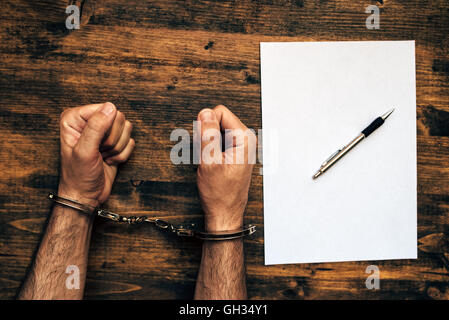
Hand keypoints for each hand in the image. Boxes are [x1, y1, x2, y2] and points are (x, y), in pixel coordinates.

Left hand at [58, 102, 134, 206]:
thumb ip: (96, 127)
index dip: (105, 128)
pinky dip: (122, 154)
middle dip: (112, 140)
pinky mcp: (115, 142)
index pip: (104, 110)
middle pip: (117, 118)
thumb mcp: (85, 151)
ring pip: (126, 129)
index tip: (95, 144)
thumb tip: (110, 107)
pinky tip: (109, 160)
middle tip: (99, 152)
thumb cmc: (78, 176)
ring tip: (103, 156)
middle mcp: (89, 122)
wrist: (86, 195)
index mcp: (75, 119)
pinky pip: (130, 141)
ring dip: (117, 148)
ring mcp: (103, 132)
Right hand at [196, 105, 256, 231]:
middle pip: (217, 120)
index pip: (219, 112)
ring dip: (206, 144)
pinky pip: (216, 142)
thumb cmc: (220, 193)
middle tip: (206, 156)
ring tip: (208, 162)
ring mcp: (240, 146)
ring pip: (215, 132)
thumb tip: (205, 112)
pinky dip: (209, 150)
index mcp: (244, 138)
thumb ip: (207, 133)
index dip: (206, 125)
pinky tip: (209, 164)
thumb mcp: (209, 160)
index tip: (204, 143)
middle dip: (206, 135)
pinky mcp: (234, 153)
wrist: (225, 213)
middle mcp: (245, 140)